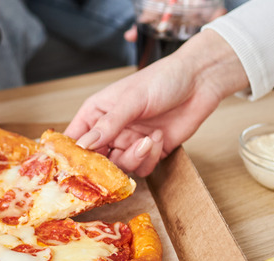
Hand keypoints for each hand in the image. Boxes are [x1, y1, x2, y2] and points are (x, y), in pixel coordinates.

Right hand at [64, 30, 247, 176]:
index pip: (75, 137)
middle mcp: (111, 130)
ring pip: (119, 167)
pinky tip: (159, 138)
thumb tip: (83, 145)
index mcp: (98, 112)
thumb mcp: (132, 100)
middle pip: (96, 160)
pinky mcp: (150, 152)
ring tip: (147, 141)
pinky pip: (142, 168)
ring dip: (133, 158)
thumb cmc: (163, 79)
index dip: (71, 153)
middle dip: (105, 165)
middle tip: (114, 163)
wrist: (201, 81)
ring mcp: (130, 142)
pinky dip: (150, 158)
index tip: (73, 166)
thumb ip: (108, 124)